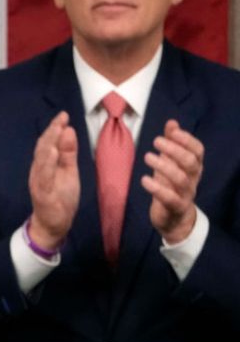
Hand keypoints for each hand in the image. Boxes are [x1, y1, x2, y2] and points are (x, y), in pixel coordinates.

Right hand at [28, 111, 79, 248]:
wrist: (53, 224)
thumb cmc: (61, 197)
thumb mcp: (69, 171)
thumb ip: (68, 153)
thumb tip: (69, 130)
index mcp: (45, 164)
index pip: (48, 143)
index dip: (54, 128)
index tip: (64, 115)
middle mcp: (38, 171)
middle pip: (42, 148)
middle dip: (51, 133)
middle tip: (61, 119)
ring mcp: (39, 182)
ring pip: (41, 161)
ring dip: (48, 145)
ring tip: (56, 131)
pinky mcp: (43, 194)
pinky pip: (44, 178)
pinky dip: (48, 165)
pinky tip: (52, 154)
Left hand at [142, 120, 202, 243]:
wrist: (174, 219)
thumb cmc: (171, 187)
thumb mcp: (171, 164)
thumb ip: (172, 144)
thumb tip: (172, 122)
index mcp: (194, 168)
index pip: (198, 151)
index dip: (187, 140)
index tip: (172, 131)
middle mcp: (193, 180)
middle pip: (190, 162)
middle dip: (174, 149)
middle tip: (156, 141)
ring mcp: (185, 194)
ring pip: (181, 179)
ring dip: (164, 166)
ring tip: (147, 156)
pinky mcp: (175, 208)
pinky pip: (170, 198)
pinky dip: (157, 188)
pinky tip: (144, 179)